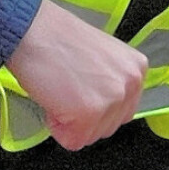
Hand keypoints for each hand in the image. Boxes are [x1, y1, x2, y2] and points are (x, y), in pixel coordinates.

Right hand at [3, 0, 146, 150]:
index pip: (122, 112)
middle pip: (109, 127)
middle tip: (66, 88)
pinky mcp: (89, 112)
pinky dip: (56, 127)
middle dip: (84, 117)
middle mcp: (131, 84)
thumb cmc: (57, 39)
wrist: (31, 29)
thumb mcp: (101, 58)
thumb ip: (111, 82)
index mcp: (137, 69)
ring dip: (70, 122)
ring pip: (91, 136)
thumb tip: (105, 108)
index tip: (79, 87)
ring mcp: (112, 99)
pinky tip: (52, 99)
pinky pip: (72, 140)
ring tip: (59, 91)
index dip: (95, 106)